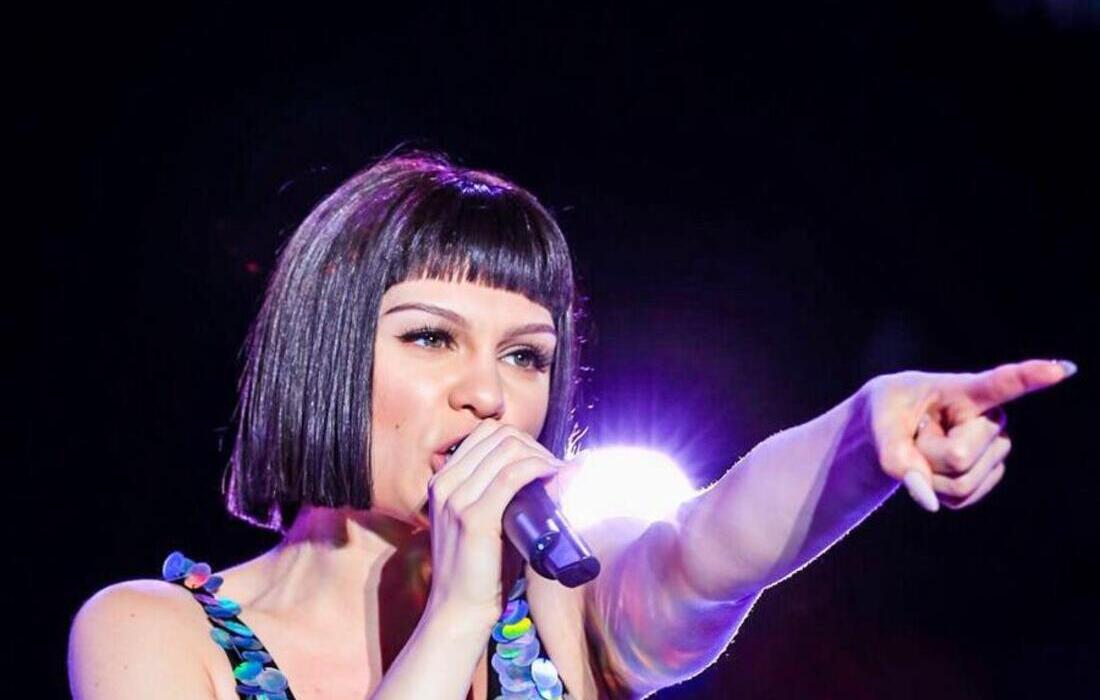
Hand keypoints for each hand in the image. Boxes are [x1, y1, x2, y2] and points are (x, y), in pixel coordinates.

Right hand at [423, 418, 566, 626]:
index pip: (486, 434)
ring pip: (507, 450)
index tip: (544, 461)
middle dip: (534, 445)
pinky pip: (511, 476)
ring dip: (541, 455)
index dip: (521, 440)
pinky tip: (553, 474)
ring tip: (559, 473)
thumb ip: (513, 495)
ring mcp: (456, 499)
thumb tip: (565, 469)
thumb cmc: (481, 570)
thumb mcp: (492, 522)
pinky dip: (538, 468)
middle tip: (556, 468)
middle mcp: (445, 483)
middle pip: (499, 436)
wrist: (459, 611)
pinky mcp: (472, 518)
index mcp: (444, 480)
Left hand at [863, 359, 1076, 511]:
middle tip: (917, 435)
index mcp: (964, 390)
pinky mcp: (989, 473)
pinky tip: (935, 469)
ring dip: (929, 475)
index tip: (1059, 369)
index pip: (1002, 383)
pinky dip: (935, 493)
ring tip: (926, 448)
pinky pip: (960, 500)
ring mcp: (995, 447)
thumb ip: (896, 459)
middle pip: (959, 457)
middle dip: (925, 456)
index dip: (1032, 377)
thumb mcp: (879, 426)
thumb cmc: (888, 413)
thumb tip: (928, 502)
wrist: (892, 427)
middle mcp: (990, 417)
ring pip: (960, 483)